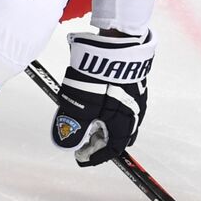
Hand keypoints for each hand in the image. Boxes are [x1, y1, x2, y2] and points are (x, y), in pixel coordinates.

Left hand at [51, 30, 154, 166]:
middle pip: (119, 136)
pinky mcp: (131, 81)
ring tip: (87, 122)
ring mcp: (136, 95)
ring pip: (120, 119)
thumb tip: (65, 145)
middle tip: (83, 141)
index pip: (112, 149)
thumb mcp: (79, 106)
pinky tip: (96, 102)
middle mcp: (135, 112)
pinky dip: (107, 110)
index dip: (95, 156)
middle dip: (101, 142)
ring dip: (104, 125)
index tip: (79, 157)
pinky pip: (121, 104)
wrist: (116, 42)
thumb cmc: (98, 78)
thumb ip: (71, 127)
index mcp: (124, 123)